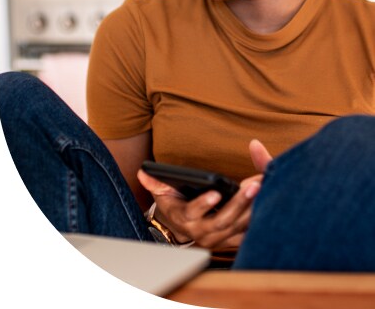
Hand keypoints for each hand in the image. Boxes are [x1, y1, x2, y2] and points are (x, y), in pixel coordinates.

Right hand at [138, 139, 272, 248]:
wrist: (181, 229)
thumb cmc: (174, 205)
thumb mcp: (161, 193)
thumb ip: (154, 183)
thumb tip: (143, 172)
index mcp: (185, 219)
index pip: (194, 212)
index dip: (204, 203)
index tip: (216, 192)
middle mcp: (202, 233)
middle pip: (222, 219)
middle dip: (238, 202)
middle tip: (253, 185)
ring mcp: (218, 238)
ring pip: (237, 226)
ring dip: (251, 208)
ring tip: (263, 188)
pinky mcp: (230, 239)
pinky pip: (246, 232)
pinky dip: (257, 220)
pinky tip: (269, 204)